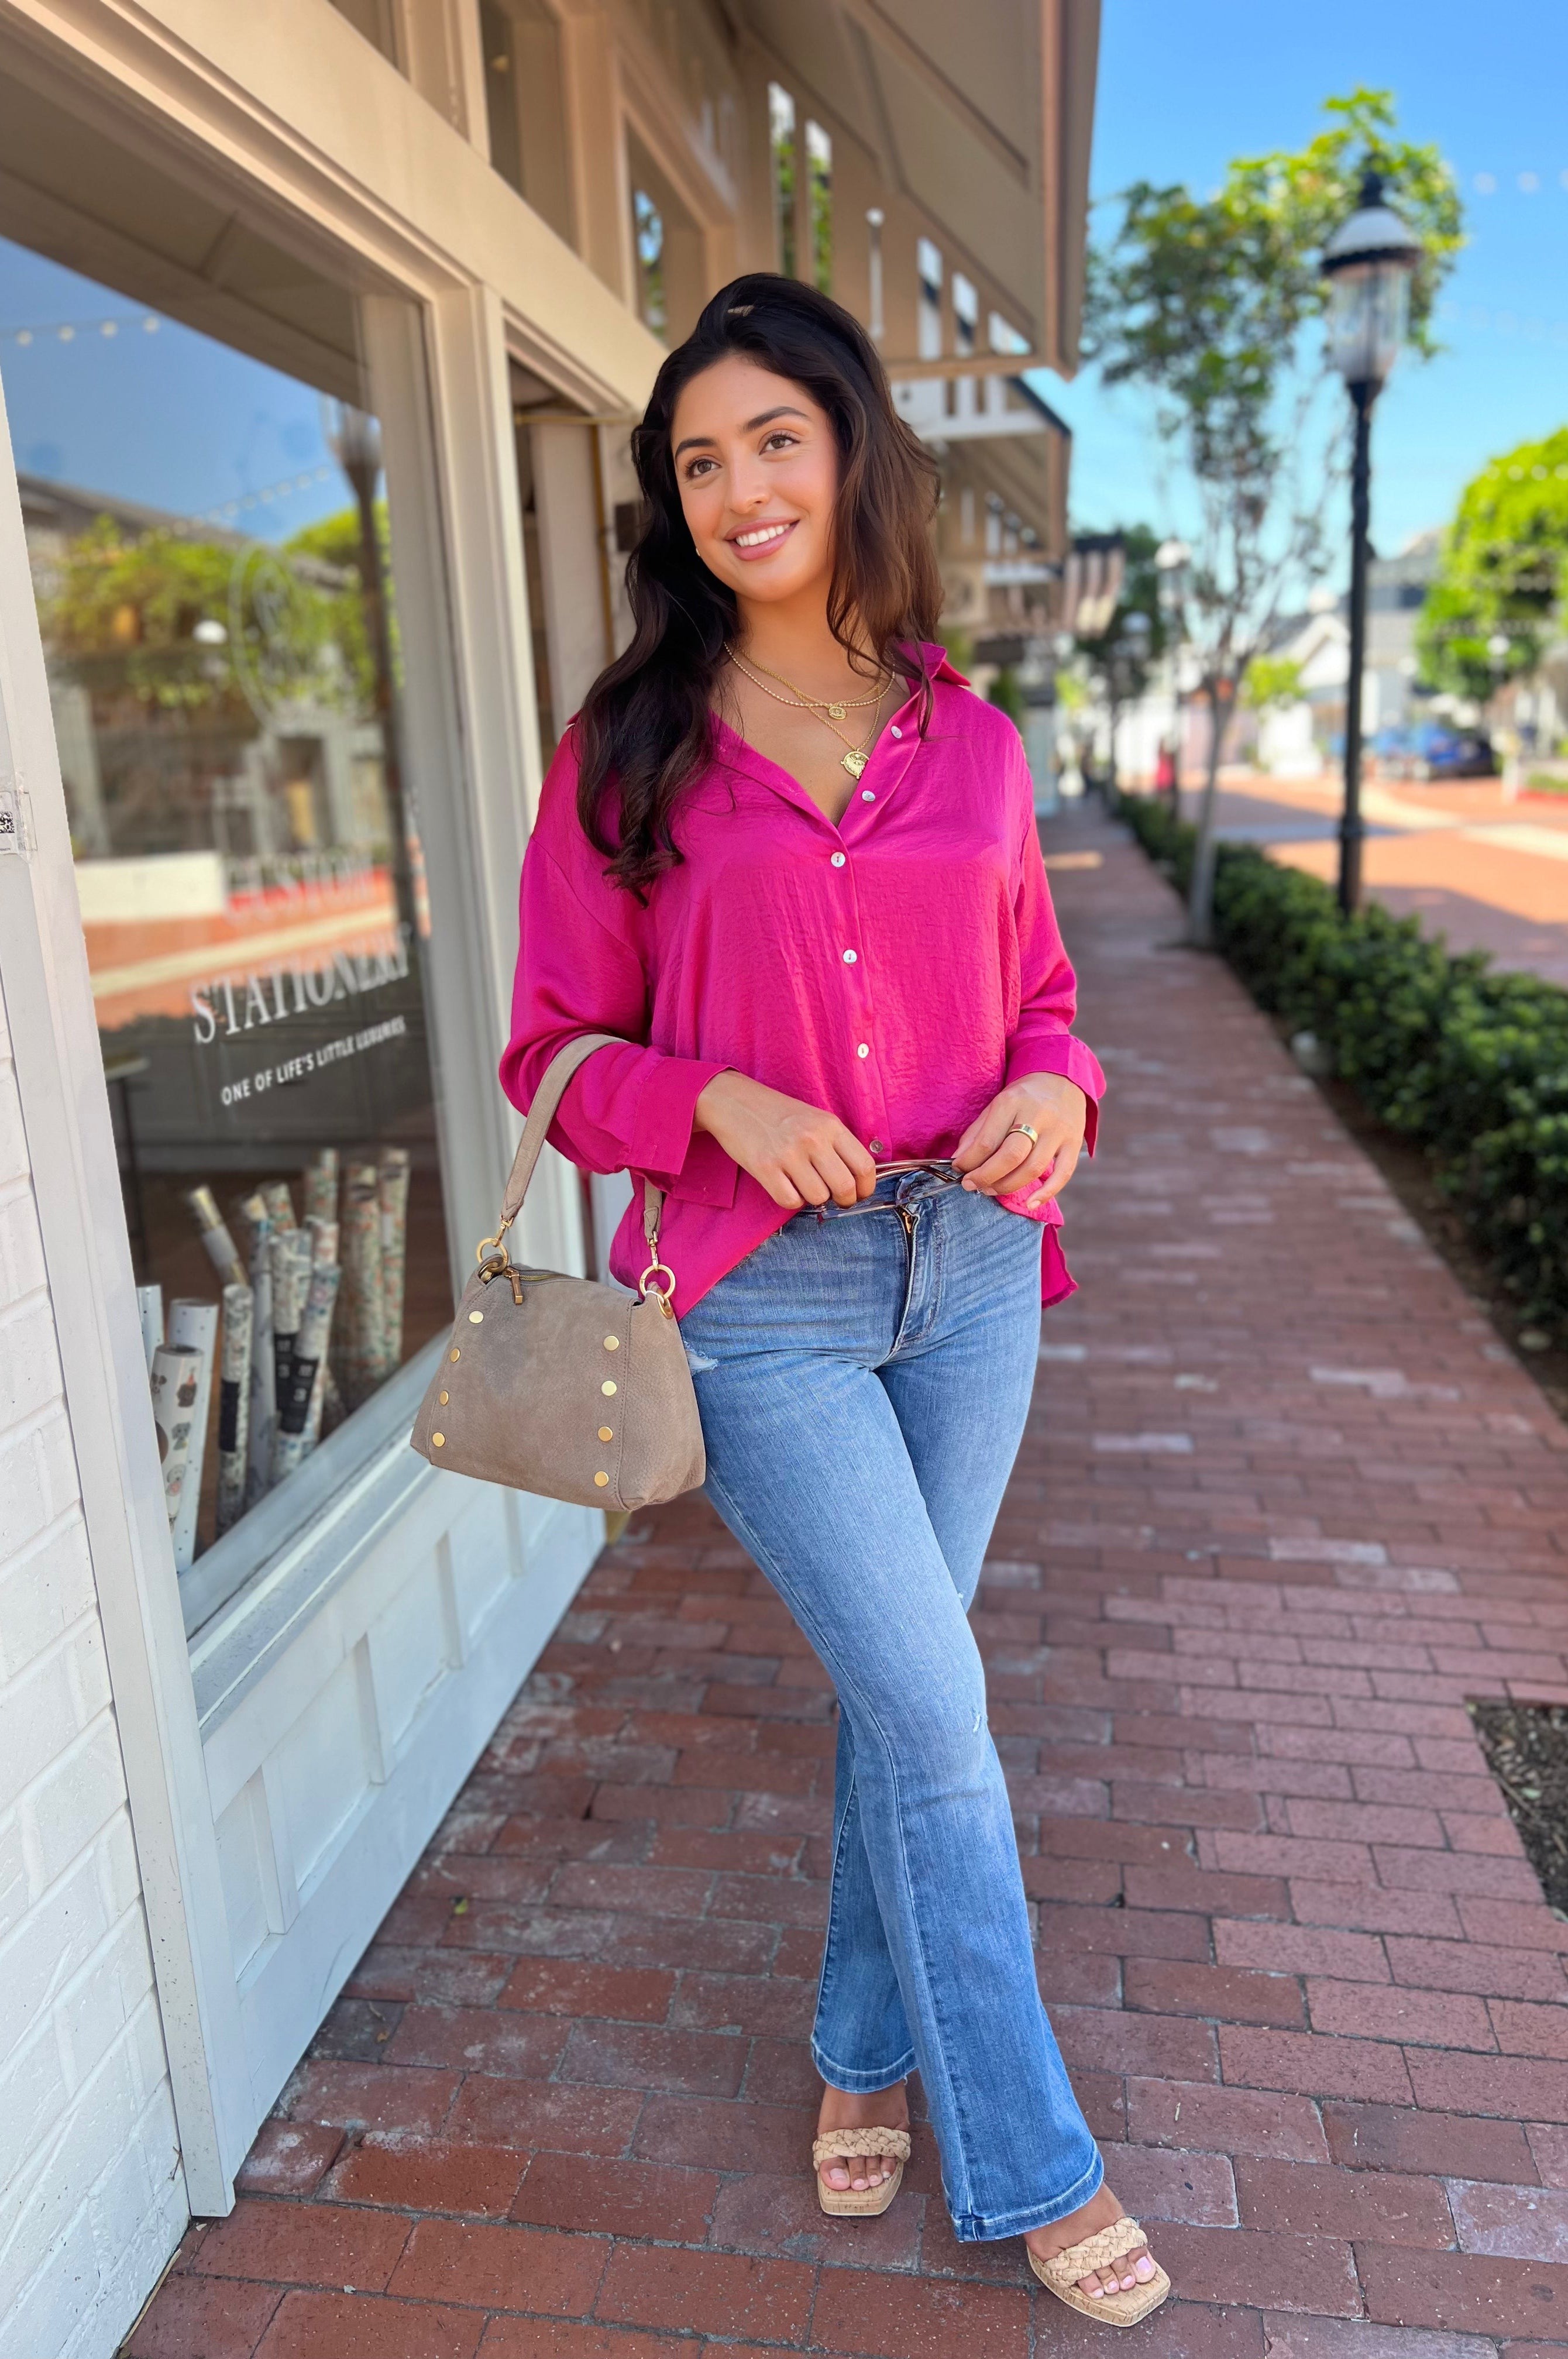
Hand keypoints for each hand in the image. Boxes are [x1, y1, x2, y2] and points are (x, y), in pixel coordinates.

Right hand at [694, 1072, 876, 1210]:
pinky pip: (790, 1201)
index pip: (864, 1165)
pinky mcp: (765, 1167)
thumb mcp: (816, 1118)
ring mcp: (788, 1153)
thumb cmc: (778, 1114)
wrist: (735, 1101)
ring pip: (818, 1197)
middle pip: (845, 1187)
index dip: (866, 1187)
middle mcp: (812, 1139)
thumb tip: (858, 1178)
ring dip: (814, 1199)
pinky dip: (791, 1200)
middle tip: (836, 1198)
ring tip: (804, 1185)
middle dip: (845, 1200)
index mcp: (830, 1125)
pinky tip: (786, 1186)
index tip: (860, 1193)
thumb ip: (837, 1143)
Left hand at [952, 1074, 1088, 1207]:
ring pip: (1033, 1168)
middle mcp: (1038, 1115)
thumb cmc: (1024, 1096)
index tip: (959, 1170)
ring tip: (991, 1190)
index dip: (969, 1161)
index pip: (987, 1140)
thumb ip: (977, 1131)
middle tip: (971, 1185)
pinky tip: (1030, 1204)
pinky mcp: (1074, 1143)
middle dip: (986, 1176)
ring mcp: (1059, 1131)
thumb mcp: (997, 1103)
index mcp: (1012, 1101)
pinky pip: (1063, 1174)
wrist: (1063, 1078)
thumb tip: (959, 1160)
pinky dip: (1046, 1193)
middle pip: (1010, 1156)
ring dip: (1008, 1186)